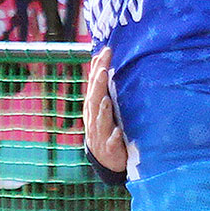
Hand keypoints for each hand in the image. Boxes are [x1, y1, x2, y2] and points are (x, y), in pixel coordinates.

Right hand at [84, 48, 127, 172]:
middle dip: (98, 85)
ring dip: (103, 110)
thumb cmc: (106, 127)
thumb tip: (100, 59)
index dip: (98, 67)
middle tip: (103, 70)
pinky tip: (117, 132)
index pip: (94, 83)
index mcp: (93, 106)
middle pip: (94, 99)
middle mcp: (93, 118)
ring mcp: (100, 134)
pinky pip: (111, 143)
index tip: (106, 51)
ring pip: (100, 121)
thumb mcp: (102, 104)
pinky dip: (113, 137)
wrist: (105, 159)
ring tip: (106, 100)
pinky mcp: (109, 149)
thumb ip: (101, 84)